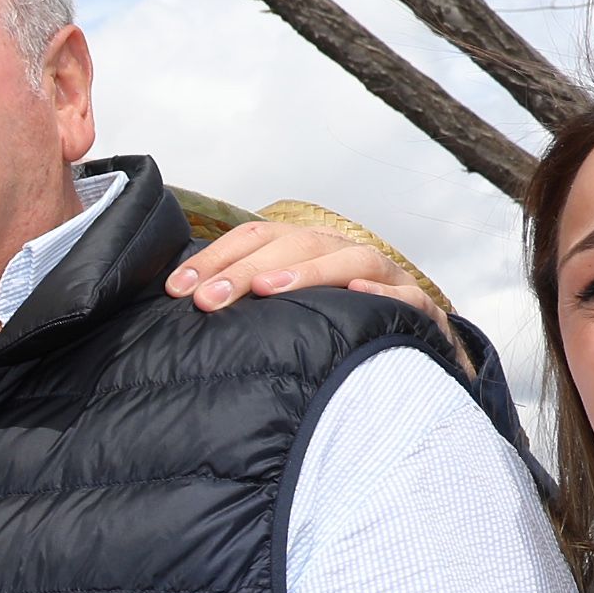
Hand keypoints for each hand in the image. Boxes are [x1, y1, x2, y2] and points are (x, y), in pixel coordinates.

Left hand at [166, 218, 443, 320]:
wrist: (410, 354)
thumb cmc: (334, 327)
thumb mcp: (284, 312)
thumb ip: (241, 305)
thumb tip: (183, 310)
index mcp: (305, 250)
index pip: (256, 237)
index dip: (215, 257)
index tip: (177, 289)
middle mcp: (342, 254)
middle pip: (295, 244)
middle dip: (246, 270)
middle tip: (206, 299)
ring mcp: (384, 277)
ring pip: (351, 259)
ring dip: (307, 271)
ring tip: (268, 290)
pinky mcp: (416, 307)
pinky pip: (405, 294)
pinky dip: (381, 290)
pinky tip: (357, 291)